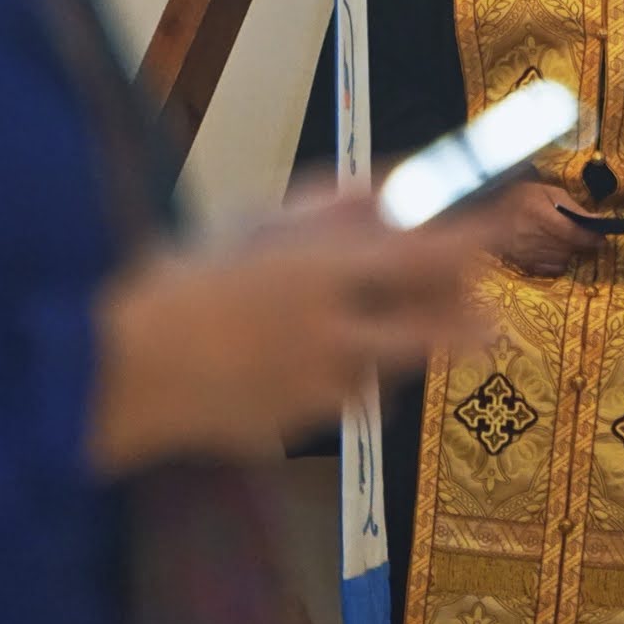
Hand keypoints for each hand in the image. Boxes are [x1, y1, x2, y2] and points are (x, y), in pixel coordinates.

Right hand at [91, 181, 513, 472]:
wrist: (114, 370)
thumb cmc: (181, 279)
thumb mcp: (256, 225)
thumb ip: (330, 209)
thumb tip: (392, 192)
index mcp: (323, 278)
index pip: (427, 255)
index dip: (477, 241)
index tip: (510, 225)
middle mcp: (332, 340)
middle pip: (432, 334)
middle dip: (467, 322)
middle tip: (488, 315)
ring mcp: (315, 394)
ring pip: (381, 369)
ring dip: (384, 348)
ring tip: (333, 324)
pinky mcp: (293, 431)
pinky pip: (332, 400)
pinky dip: (329, 379)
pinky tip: (283, 361)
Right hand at [499, 181, 603, 278]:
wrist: (485, 215)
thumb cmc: (519, 197)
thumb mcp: (546, 191)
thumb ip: (572, 206)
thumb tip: (596, 221)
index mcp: (539, 215)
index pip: (573, 232)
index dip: (592, 237)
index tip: (602, 237)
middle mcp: (533, 237)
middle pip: (570, 248)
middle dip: (581, 243)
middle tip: (583, 234)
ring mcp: (527, 254)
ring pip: (563, 259)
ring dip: (569, 251)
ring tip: (564, 239)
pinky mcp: (524, 264)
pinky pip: (551, 268)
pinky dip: (558, 261)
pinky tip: (553, 249)